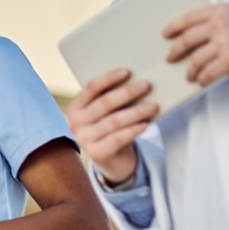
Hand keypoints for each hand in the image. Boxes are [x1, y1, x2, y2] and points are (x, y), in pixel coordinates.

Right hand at [65, 68, 158, 184]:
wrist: (111, 158)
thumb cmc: (110, 127)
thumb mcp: (105, 112)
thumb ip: (110, 97)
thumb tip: (135, 79)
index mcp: (74, 107)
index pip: (91, 87)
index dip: (109, 78)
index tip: (127, 71)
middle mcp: (75, 123)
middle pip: (104, 103)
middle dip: (127, 93)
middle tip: (147, 85)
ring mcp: (84, 139)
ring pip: (113, 121)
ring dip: (135, 112)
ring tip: (153, 106)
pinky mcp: (96, 154)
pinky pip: (117, 139)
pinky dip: (133, 131)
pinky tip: (146, 124)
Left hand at [164, 3, 228, 85]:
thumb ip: (218, 22)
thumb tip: (194, 37)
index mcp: (221, 10)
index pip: (188, 17)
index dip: (173, 27)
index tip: (165, 34)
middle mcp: (220, 23)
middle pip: (186, 38)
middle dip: (175, 51)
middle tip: (170, 58)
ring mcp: (225, 41)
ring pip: (195, 58)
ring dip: (190, 70)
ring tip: (190, 75)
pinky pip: (207, 72)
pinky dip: (202, 79)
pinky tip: (202, 82)